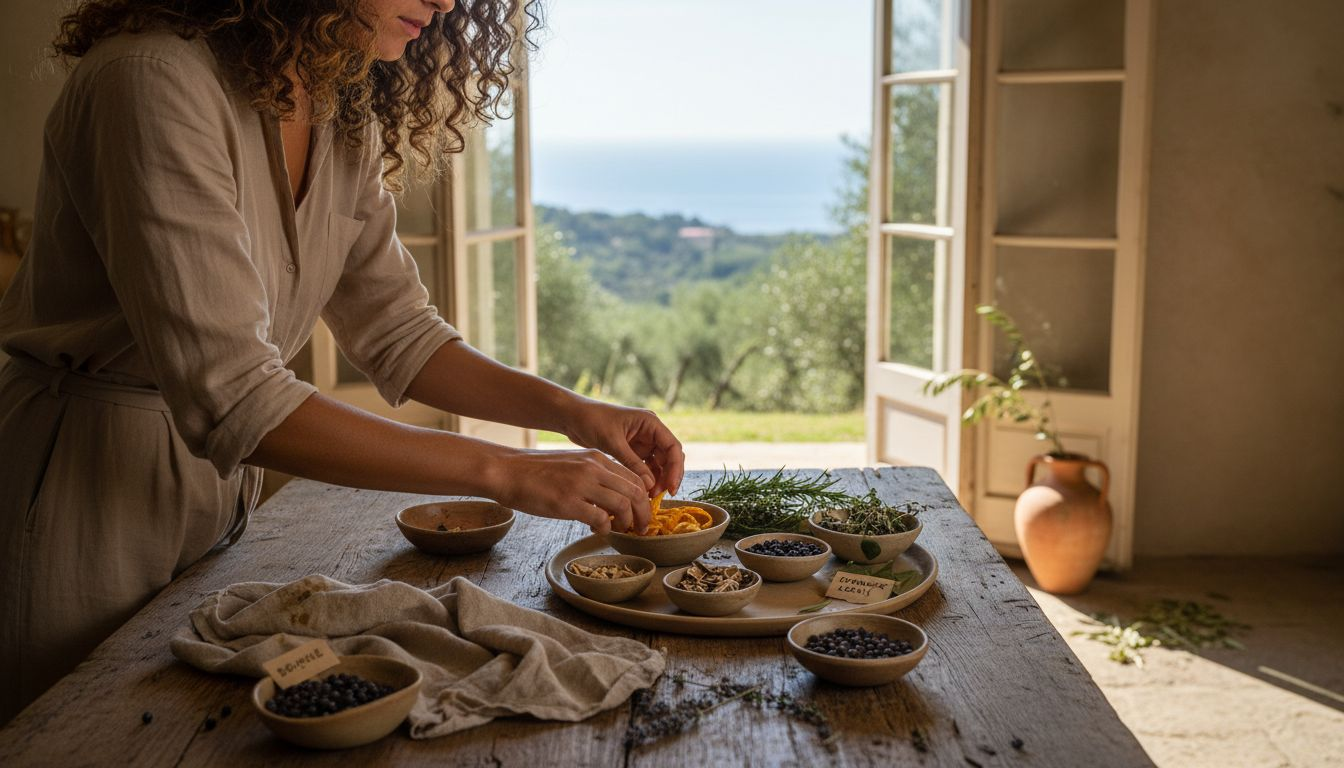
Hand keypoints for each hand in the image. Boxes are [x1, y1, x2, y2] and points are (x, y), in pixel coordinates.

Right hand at [490, 448, 649, 534]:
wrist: (508, 471)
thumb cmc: (537, 472)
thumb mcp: (573, 464)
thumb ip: (594, 476)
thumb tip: (612, 500)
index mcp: (596, 458)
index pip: (634, 477)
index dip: (644, 498)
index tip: (642, 512)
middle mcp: (593, 468)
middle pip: (635, 492)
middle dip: (643, 513)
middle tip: (642, 528)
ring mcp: (581, 484)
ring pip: (623, 505)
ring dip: (627, 523)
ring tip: (621, 530)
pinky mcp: (568, 502)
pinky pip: (600, 518)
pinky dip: (605, 528)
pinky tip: (598, 530)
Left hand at [563, 400, 685, 499]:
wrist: (573, 416)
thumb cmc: (592, 421)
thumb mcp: (613, 443)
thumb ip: (632, 463)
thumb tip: (651, 485)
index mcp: (650, 423)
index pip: (673, 447)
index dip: (675, 468)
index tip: (671, 487)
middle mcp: (650, 431)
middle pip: (669, 457)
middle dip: (667, 476)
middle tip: (661, 496)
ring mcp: (643, 441)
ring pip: (659, 464)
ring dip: (657, 480)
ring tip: (649, 497)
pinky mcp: (633, 450)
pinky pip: (646, 467)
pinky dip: (646, 479)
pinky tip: (641, 492)